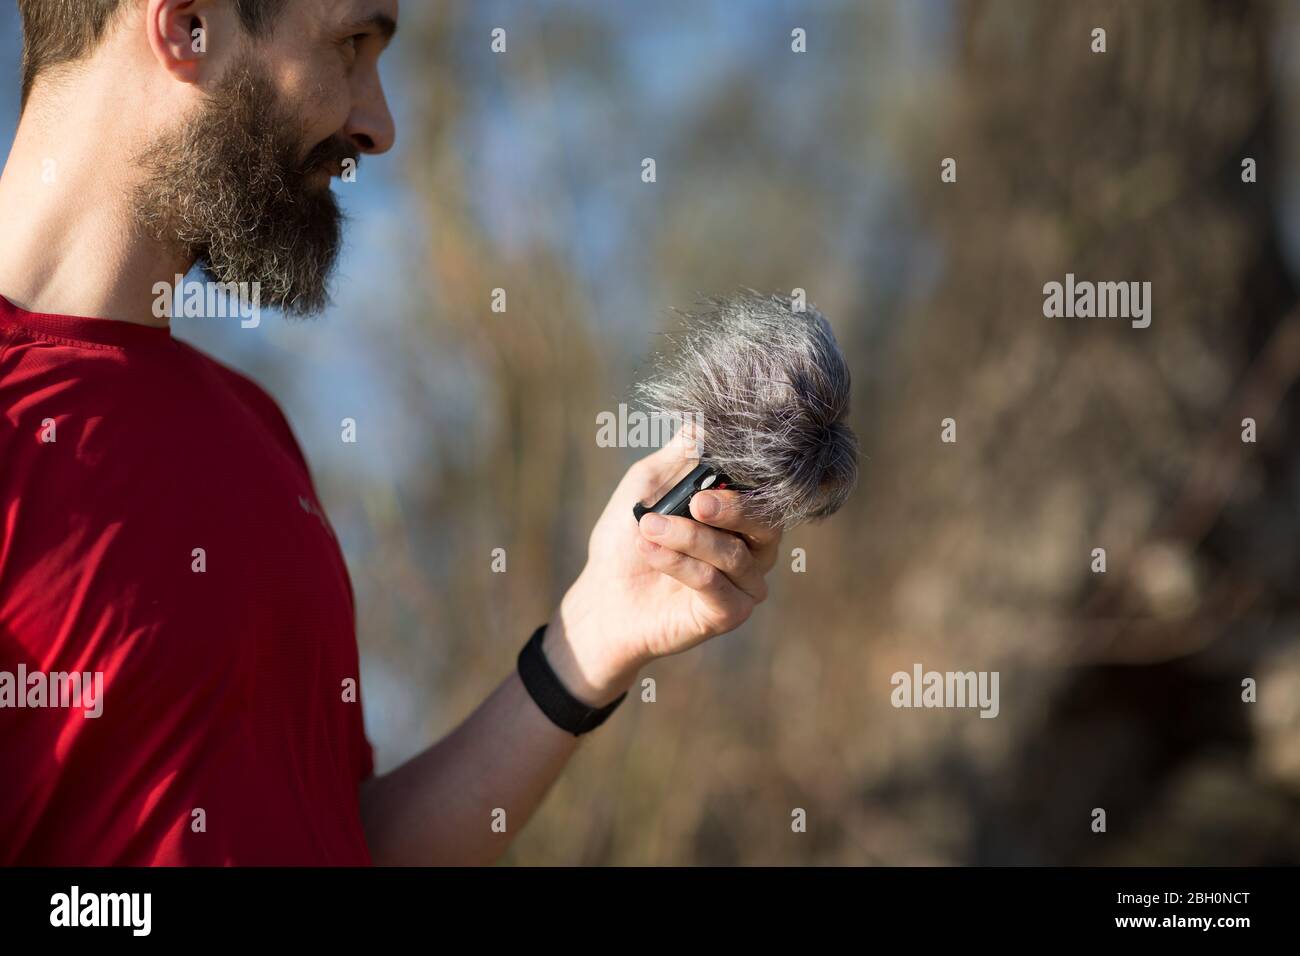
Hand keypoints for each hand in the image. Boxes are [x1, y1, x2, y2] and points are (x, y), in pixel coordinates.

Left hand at [543, 428, 782, 706]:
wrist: (603, 596)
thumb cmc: (627, 538)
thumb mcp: (649, 485)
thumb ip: (681, 454)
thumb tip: (705, 415)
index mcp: (742, 514)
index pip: (765, 490)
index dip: (751, 475)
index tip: (721, 461)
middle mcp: (754, 548)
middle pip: (767, 523)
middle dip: (732, 507)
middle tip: (695, 500)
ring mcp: (745, 583)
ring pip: (733, 554)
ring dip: (687, 536)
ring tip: (646, 526)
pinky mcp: (729, 613)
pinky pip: (713, 584)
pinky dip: (679, 564)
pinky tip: (649, 551)